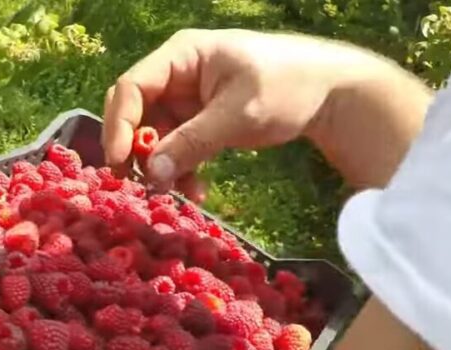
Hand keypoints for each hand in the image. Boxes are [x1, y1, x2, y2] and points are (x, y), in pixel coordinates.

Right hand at [102, 29, 396, 197]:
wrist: (331, 93)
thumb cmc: (287, 87)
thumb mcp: (238, 115)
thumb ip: (192, 143)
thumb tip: (153, 174)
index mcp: (181, 55)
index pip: (132, 87)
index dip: (120, 125)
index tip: (121, 162)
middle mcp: (177, 74)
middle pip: (136, 112)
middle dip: (137, 149)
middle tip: (138, 181)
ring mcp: (187, 97)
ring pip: (156, 135)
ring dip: (162, 165)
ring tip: (177, 192)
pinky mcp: (200, 119)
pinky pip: (177, 146)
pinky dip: (182, 168)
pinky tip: (198, 189)